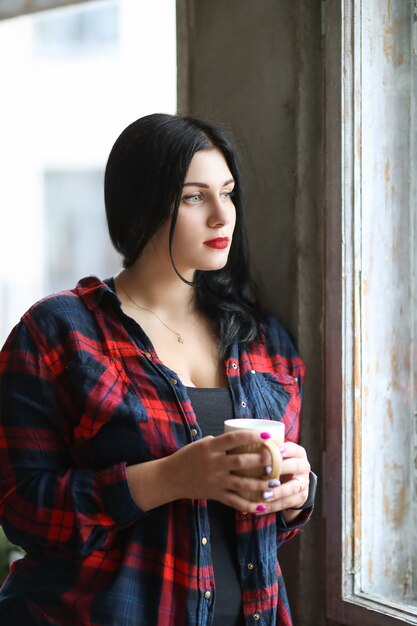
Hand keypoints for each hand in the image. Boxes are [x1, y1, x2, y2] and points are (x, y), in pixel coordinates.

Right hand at [154, 429, 296, 512]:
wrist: (169, 477)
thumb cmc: (187, 457)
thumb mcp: (201, 444)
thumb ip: (220, 442)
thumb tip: (241, 439)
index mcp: (211, 447)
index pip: (234, 439)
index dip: (252, 436)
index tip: (268, 435)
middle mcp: (213, 463)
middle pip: (242, 462)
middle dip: (262, 461)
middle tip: (277, 460)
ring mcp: (214, 480)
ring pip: (241, 484)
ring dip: (260, 485)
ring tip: (275, 484)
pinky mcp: (213, 494)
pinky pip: (233, 501)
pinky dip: (248, 505)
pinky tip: (260, 506)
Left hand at [250, 441, 310, 516]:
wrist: (293, 480)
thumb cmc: (277, 463)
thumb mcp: (276, 455)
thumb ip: (265, 451)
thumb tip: (242, 446)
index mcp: (298, 453)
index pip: (293, 448)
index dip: (284, 449)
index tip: (274, 451)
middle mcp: (304, 466)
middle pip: (294, 466)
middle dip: (280, 468)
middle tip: (265, 471)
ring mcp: (304, 482)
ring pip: (292, 487)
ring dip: (277, 492)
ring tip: (263, 495)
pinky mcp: (301, 497)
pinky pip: (287, 503)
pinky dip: (273, 506)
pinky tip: (260, 507)